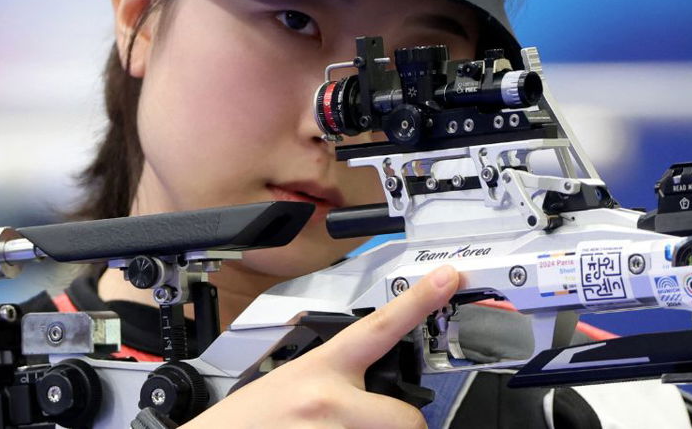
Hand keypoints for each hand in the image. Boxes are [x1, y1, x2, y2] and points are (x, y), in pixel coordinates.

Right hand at [185, 264, 459, 428]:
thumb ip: (336, 378)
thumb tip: (377, 390)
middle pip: (408, 419)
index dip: (420, 300)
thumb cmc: (242, 424)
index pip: (381, 326)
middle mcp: (330, 401)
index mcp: (321, 369)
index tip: (449, 277)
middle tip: (378, 425)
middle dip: (403, 426)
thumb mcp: (287, 380)